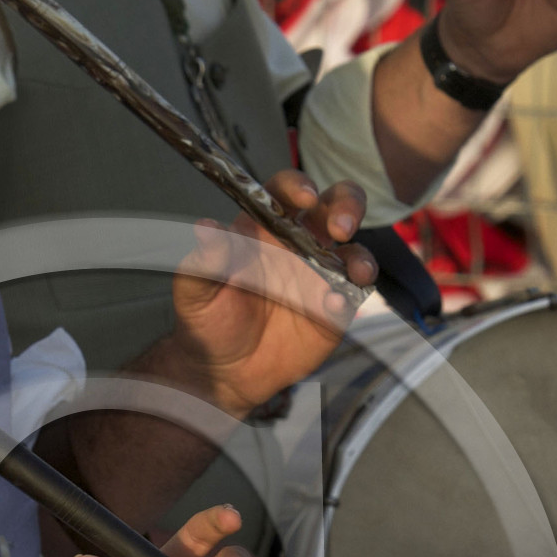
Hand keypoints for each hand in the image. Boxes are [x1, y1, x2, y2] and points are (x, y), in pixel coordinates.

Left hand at [164, 171, 374, 414]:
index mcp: (264, 228)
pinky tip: (332, 306)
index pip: (285, 192)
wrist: (224, 370)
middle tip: (342, 226)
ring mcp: (320, 275)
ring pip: (354, 251)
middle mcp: (298, 244)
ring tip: (357, 272)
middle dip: (347, 206)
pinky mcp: (334, 309)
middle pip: (335, 207)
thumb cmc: (207, 319)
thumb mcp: (195, 291)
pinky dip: (349, 296)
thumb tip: (205, 227)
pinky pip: (351, 296)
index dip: (297, 187)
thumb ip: (204, 261)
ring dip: (361, 257)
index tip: (304, 196)